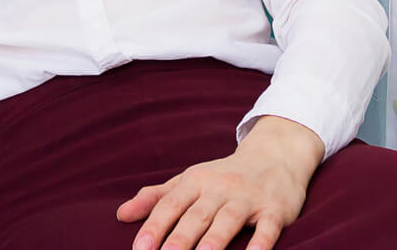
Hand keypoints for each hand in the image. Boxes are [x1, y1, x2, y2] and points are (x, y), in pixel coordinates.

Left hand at [117, 117, 322, 249]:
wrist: (275, 156)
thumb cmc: (224, 176)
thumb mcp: (189, 180)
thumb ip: (157, 197)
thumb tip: (121, 214)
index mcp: (196, 181)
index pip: (171, 205)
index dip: (154, 226)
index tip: (139, 249)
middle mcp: (220, 188)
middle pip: (196, 215)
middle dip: (179, 239)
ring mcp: (248, 198)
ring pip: (228, 220)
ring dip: (214, 240)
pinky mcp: (274, 210)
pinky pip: (267, 228)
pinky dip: (261, 243)